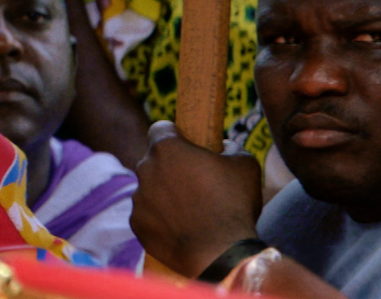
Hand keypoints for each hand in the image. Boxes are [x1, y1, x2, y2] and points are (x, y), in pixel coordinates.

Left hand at [131, 121, 262, 276]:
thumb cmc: (234, 204)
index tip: (185, 145)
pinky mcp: (136, 223)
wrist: (222, 252)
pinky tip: (181, 228)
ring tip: (190, 211)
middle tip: (195, 184)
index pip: (160, 128)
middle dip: (171, 168)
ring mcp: (138, 197)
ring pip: (149, 188)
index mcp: (167, 148)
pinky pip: (147, 214)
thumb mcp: (245, 165)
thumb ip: (231, 147)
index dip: (174, 135)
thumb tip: (223, 144)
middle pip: (155, 161)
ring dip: (164, 194)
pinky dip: (160, 219)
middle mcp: (145, 168)